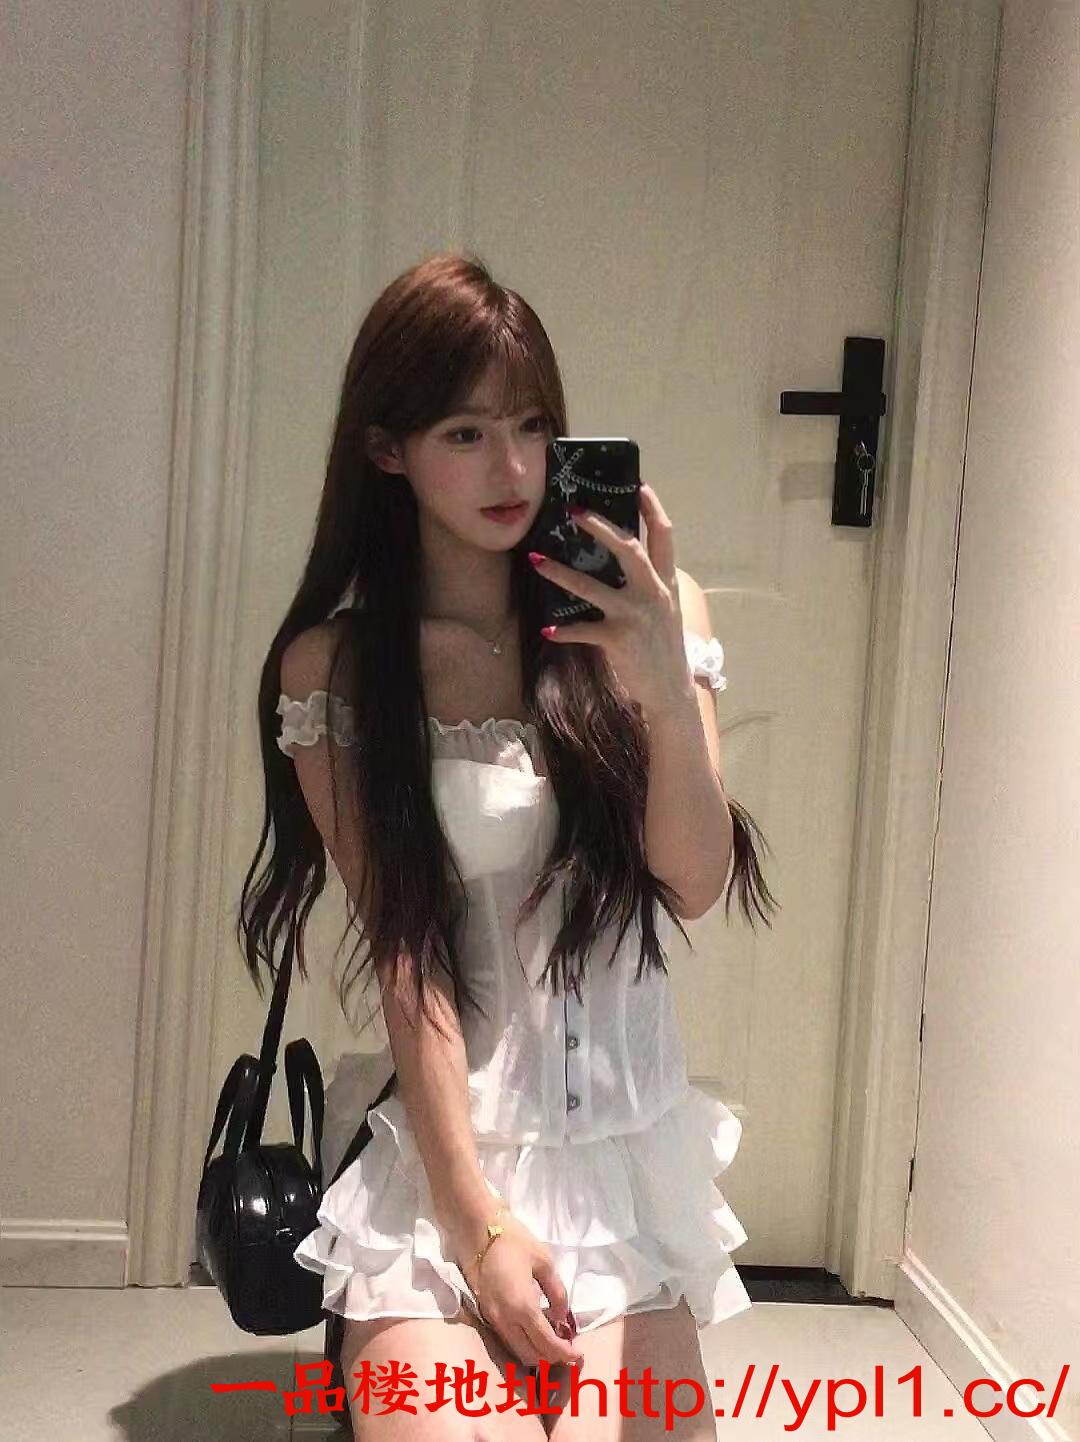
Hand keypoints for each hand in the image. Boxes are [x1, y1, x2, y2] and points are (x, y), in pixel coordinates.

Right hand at [457, 1213, 583, 1369]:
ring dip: (537, 1353)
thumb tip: (562, 1317)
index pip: (547, 1344)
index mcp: (523, 1307)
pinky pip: (508, 1340)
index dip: (565, 1354)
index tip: (579, 1355)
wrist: (477, 1229)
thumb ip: (557, 1292)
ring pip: (518, 1352)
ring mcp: (493, 1319)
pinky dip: (524, 1343)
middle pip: (532, 1356)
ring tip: (553, 1339)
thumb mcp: (545, 1262)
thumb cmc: (514, 1241)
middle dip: (552, 1358)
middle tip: (568, 1348)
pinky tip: (534, 1329)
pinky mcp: (486, 1314)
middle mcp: (506, 1320)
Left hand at [529, 482, 694, 716]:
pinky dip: (564, 630)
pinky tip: (548, 630)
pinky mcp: (619, 639)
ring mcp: (636, 616)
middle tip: (574, 511)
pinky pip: (584, 630)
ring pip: (593, 587)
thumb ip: (647, 583)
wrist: (670, 690)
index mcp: (666, 582)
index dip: (652, 508)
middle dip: (601, 527)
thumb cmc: (661, 646)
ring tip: (536, 560)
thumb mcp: (663, 609)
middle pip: (629, 549)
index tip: (638, 484)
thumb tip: (620, 557)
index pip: (664, 536)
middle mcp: (653, 593)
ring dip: (560, 573)